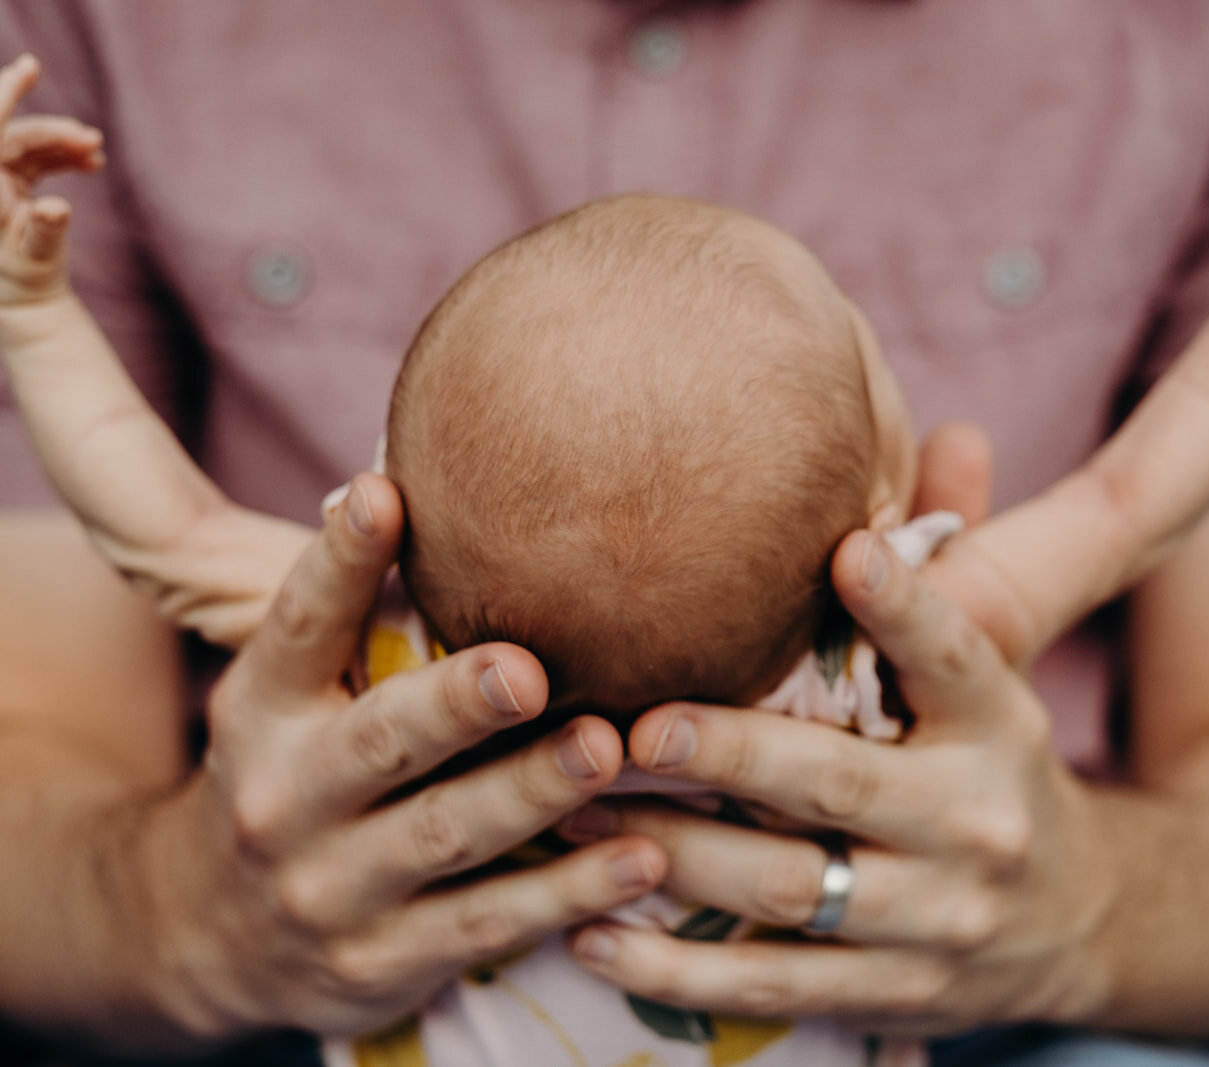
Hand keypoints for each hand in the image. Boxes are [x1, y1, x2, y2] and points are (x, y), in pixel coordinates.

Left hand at [0, 53, 103, 304]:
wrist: (23, 299)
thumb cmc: (23, 280)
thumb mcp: (35, 258)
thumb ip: (44, 231)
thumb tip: (55, 209)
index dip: (6, 94)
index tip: (32, 67)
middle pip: (17, 135)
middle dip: (56, 132)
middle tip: (94, 141)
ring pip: (29, 144)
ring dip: (65, 144)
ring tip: (97, 156)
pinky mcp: (12, 185)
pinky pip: (37, 157)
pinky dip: (64, 157)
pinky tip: (90, 164)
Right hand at [117, 474, 665, 1039]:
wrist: (207, 941)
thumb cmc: (292, 775)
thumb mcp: (287, 700)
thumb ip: (351, 619)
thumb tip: (402, 484)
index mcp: (266, 710)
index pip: (300, 625)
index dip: (339, 561)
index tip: (383, 495)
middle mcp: (288, 798)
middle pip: (380, 743)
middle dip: (454, 706)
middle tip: (526, 668)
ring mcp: (334, 888)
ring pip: (445, 835)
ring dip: (530, 792)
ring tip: (605, 749)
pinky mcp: (386, 960)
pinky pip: (488, 922)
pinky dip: (566, 893)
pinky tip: (638, 857)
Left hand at [561, 527, 1113, 1034]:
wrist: (1082, 922)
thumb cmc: (995, 767)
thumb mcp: (995, 675)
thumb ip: (954, 570)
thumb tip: (956, 434)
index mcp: (1000, 721)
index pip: (957, 654)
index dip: (904, 605)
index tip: (844, 552)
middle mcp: (975, 819)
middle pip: (840, 785)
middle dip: (731, 757)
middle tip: (630, 727)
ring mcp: (935, 918)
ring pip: (790, 890)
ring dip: (672, 857)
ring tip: (571, 815)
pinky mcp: (894, 993)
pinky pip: (774, 985)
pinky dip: (678, 972)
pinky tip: (593, 935)